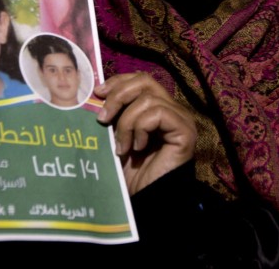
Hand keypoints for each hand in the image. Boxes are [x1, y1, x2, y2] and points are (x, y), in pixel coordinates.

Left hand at [94, 72, 195, 194]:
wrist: (144, 199)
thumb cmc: (129, 173)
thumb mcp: (114, 136)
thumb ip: (111, 114)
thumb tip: (94, 94)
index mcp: (156, 108)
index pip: (140, 79)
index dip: (118, 82)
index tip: (97, 94)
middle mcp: (171, 109)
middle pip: (145, 80)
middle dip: (118, 96)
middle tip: (102, 119)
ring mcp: (180, 119)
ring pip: (148, 99)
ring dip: (126, 122)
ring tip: (121, 146)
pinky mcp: (185, 130)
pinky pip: (158, 113)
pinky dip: (141, 128)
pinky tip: (137, 148)